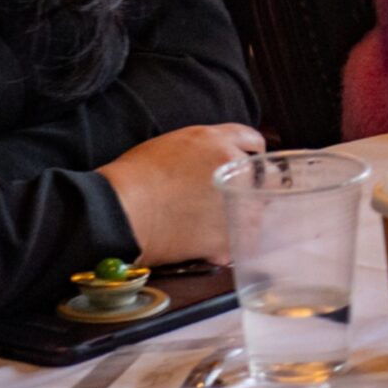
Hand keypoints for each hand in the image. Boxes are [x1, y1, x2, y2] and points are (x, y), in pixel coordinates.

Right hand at [95, 123, 265, 263]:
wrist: (120, 211)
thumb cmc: (134, 177)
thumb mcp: (173, 144)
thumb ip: (205, 149)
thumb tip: (213, 163)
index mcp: (219, 142)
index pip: (252, 141)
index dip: (250, 153)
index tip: (249, 164)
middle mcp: (234, 169)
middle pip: (267, 177)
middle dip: (256, 186)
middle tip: (237, 198)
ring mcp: (234, 204)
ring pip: (257, 213)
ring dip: (243, 218)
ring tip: (216, 226)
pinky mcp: (225, 239)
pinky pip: (239, 243)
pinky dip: (225, 246)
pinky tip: (207, 245)